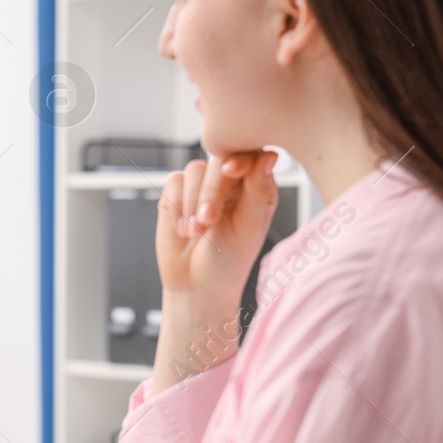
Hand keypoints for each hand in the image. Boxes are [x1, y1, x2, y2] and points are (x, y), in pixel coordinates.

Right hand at [150, 151, 278, 393]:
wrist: (195, 286)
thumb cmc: (229, 262)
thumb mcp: (249, 228)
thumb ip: (258, 189)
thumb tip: (268, 155)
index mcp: (257, 187)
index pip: (251, 155)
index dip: (240, 158)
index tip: (231, 170)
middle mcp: (230, 182)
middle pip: (219, 160)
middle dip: (211, 191)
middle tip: (208, 221)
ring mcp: (202, 187)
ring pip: (195, 170)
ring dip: (192, 202)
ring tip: (196, 232)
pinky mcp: (177, 194)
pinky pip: (173, 182)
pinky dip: (176, 206)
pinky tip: (182, 229)